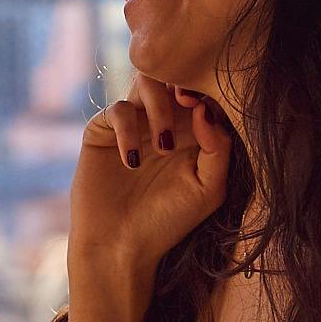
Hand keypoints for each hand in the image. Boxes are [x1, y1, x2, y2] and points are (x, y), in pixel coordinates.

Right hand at [71, 77, 232, 280]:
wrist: (119, 246)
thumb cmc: (168, 221)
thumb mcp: (207, 189)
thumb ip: (217, 148)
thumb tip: (205, 109)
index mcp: (193, 131)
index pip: (203, 91)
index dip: (208, 88)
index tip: (204, 107)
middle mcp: (163, 120)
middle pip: (174, 75)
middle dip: (182, 83)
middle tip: (186, 102)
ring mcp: (132, 123)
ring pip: (145, 81)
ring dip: (158, 106)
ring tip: (163, 145)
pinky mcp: (102, 131)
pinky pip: (117, 110)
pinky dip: (127, 130)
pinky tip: (132, 162)